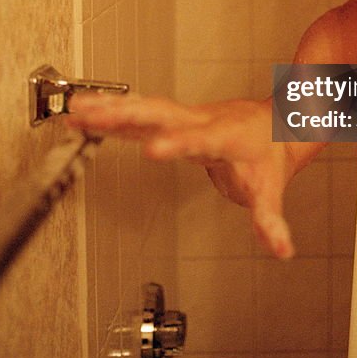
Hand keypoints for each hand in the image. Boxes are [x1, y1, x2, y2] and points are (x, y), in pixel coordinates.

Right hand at [66, 93, 294, 258]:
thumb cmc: (269, 153)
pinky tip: (81, 113)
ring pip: (143, 107)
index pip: (200, 139)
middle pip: (161, 113)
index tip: (153, 150)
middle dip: (126, 115)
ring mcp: (184, 116)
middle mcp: (200, 120)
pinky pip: (137, 114)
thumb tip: (281, 250)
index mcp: (225, 136)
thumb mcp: (272, 188)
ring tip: (75, 109)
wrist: (274, 122)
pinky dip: (109, 112)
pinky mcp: (171, 118)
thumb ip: (271, 220)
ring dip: (109, 107)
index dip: (178, 143)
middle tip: (94, 116)